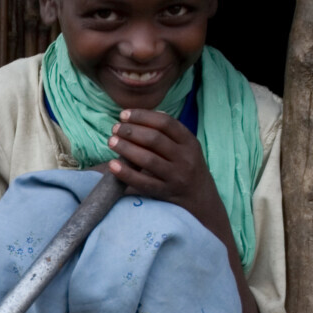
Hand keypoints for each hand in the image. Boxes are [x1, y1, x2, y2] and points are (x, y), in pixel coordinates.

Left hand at [105, 108, 223, 225]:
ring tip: (111, 141)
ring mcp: (176, 176)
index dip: (142, 116)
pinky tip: (112, 165)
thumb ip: (167, 132)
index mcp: (189, 142)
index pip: (165, 123)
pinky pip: (143, 182)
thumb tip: (141, 114)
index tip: (124, 114)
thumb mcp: (186, 147)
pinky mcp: (165, 192)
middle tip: (115, 128)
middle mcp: (185, 158)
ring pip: (148, 159)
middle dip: (131, 131)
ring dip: (126, 148)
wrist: (201, 198)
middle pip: (154, 139)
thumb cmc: (186, 166)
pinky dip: (126, 173)